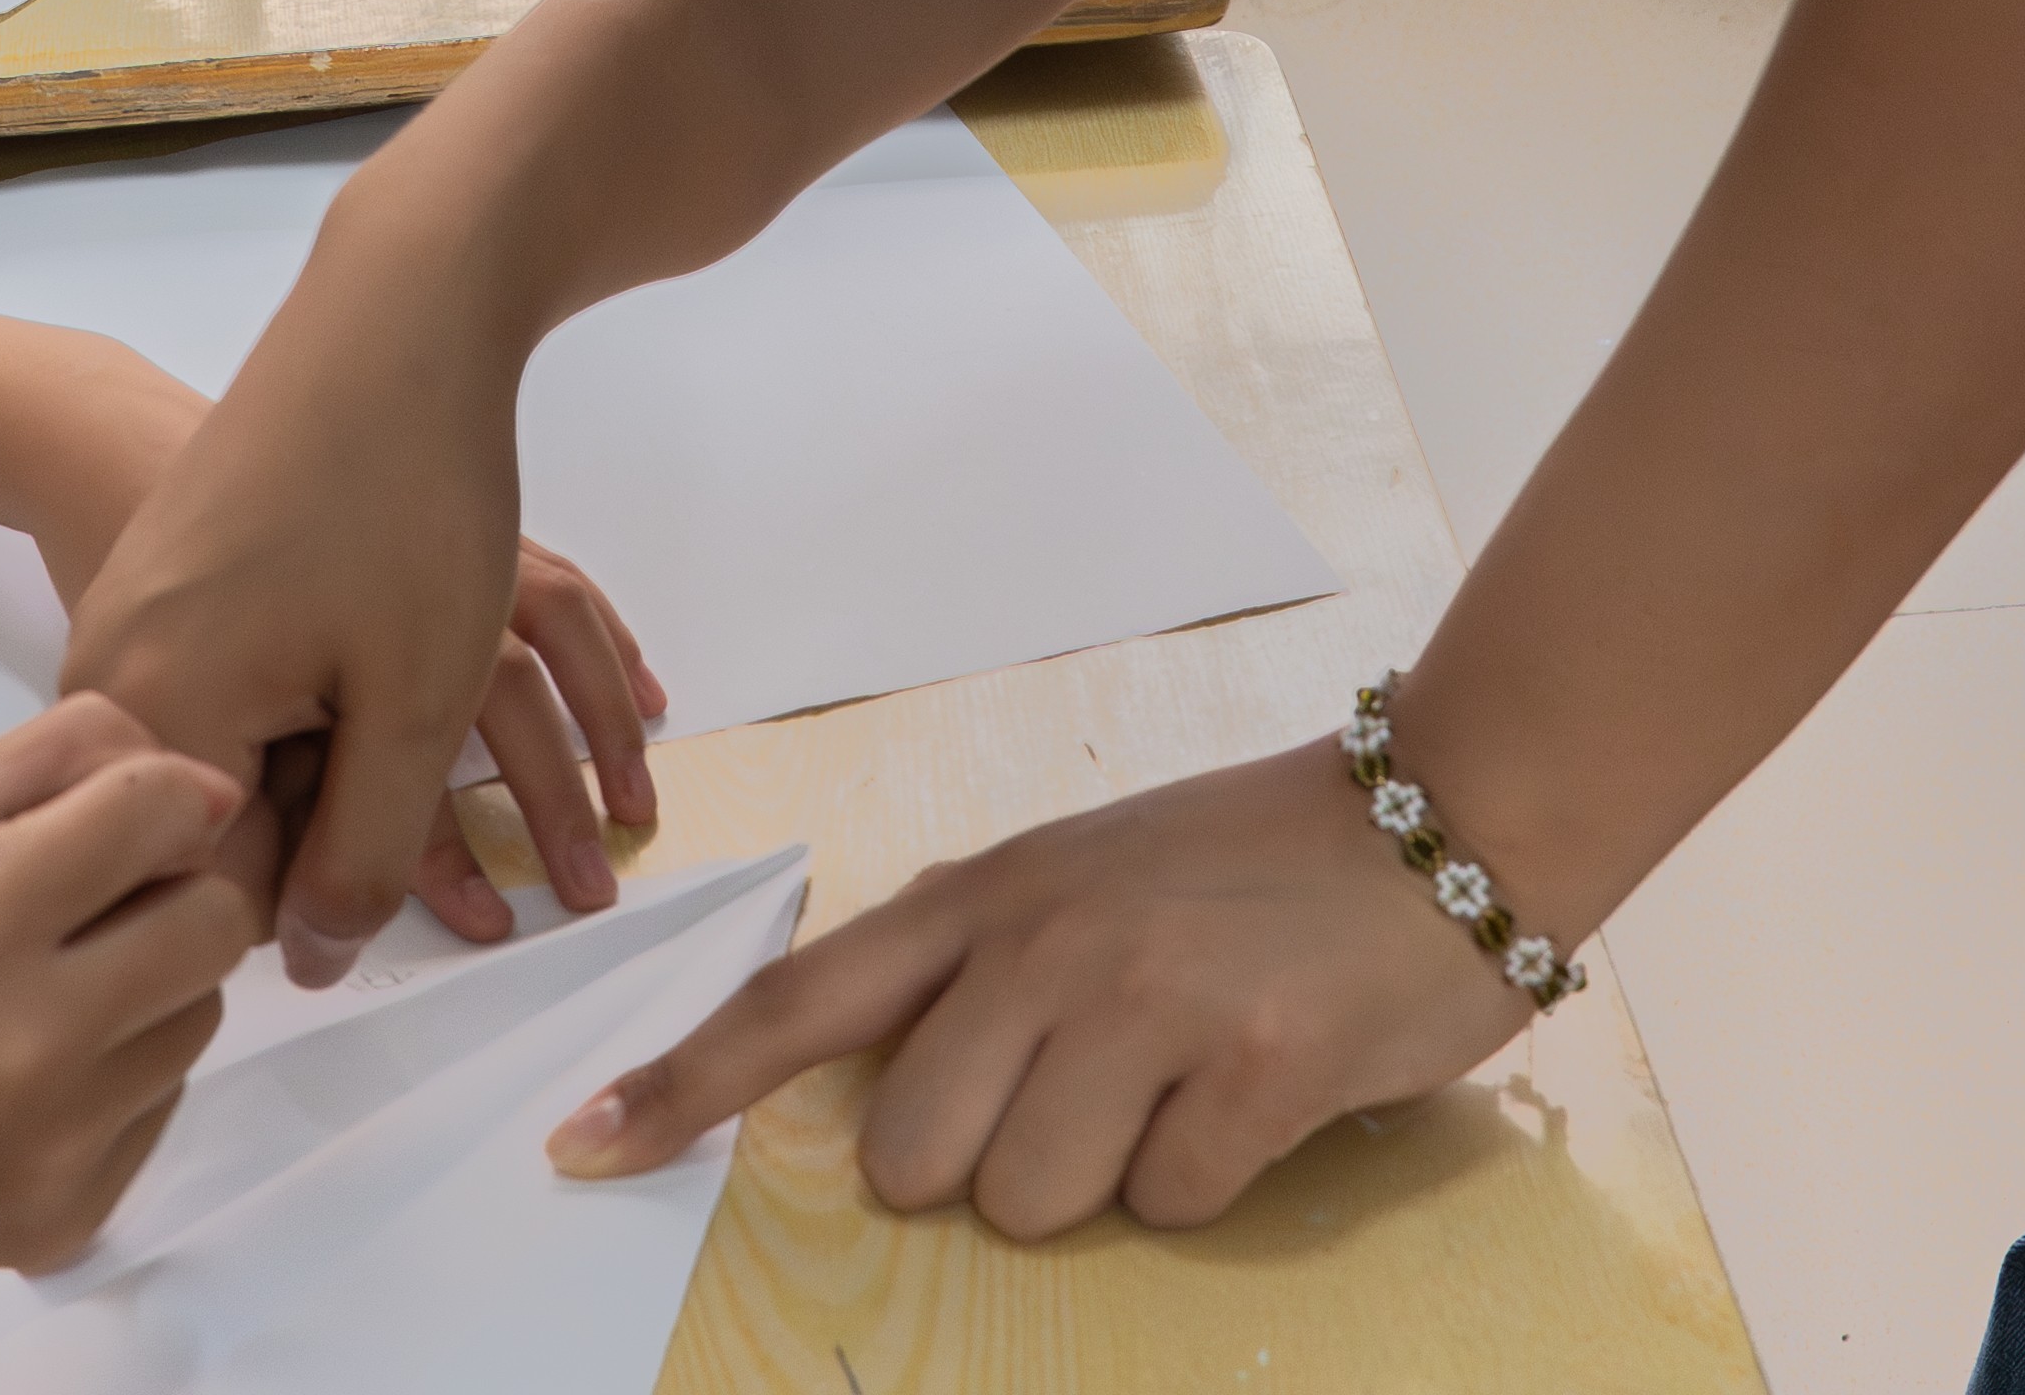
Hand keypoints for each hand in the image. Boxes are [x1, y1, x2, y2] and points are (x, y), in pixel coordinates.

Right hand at [0, 697, 261, 1300]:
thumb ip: (51, 769)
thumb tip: (204, 789)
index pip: (161, 812)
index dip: (157, 793)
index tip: (115, 813)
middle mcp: (27, 1044)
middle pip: (215, 922)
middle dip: (171, 889)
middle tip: (84, 902)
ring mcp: (54, 1148)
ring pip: (200, 1015)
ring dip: (147, 984)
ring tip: (38, 990)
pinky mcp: (68, 1218)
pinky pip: (160, 1104)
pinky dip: (115, 1071)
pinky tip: (21, 1072)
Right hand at [8, 348, 666, 948]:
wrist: (385, 309)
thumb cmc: (400, 498)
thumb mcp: (410, 701)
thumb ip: (360, 852)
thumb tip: (310, 963)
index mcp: (155, 717)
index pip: (222, 889)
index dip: (341, 917)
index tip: (486, 923)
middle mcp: (122, 678)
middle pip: (251, 822)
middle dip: (401, 859)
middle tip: (557, 888)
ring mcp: (147, 621)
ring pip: (276, 751)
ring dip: (412, 792)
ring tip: (565, 824)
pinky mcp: (185, 578)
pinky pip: (266, 681)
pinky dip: (371, 711)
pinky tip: (466, 708)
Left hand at [545, 742, 1536, 1234]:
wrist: (1444, 817)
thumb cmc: (1248, 865)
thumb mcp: (1079, 877)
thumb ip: (973, 965)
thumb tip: (870, 1092)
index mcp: (986, 896)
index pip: (797, 999)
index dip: (683, 1085)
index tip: (580, 1148)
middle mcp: (1042, 944)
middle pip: (910, 1159)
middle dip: (984, 1166)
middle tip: (1088, 1091)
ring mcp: (1144, 1004)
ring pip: (1029, 1202)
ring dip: (1103, 1178)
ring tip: (1179, 1081)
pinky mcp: (1249, 1070)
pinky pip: (1169, 1208)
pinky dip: (1209, 1177)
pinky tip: (1258, 1090)